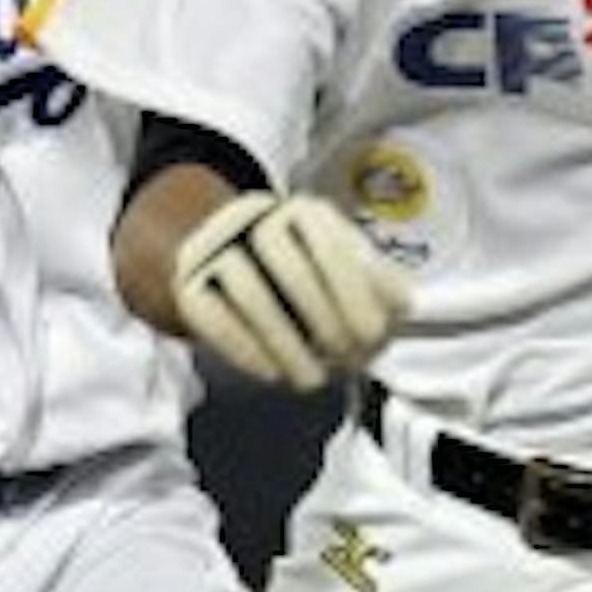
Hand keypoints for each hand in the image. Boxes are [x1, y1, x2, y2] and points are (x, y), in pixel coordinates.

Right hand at [172, 191, 411, 391]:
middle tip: (346, 360)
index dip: (353, 291)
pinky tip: (272, 373)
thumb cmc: (304, 270)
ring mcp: (216, 249)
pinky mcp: (188, 283)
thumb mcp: (345, 265)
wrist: (226, 257)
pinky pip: (210, 314)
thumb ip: (378, 281)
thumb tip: (403, 303)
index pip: (329, 243)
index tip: (374, 335)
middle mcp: (256, 220)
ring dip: (286, 342)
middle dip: (323, 319)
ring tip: (313, 379)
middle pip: (287, 265)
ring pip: (248, 291)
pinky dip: (244, 347)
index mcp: (304, 211)